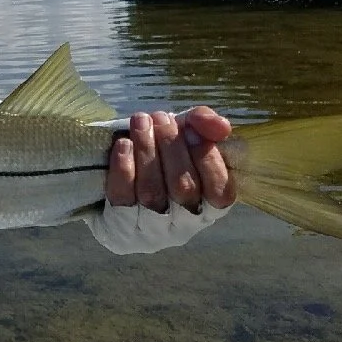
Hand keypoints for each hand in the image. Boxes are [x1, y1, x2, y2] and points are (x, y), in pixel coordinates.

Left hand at [105, 106, 235, 213]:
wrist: (120, 174)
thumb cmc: (164, 153)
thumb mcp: (186, 134)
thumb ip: (206, 125)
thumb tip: (222, 125)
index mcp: (210, 204)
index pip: (220, 190)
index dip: (207, 158)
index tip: (191, 129)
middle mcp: (185, 220)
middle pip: (183, 187)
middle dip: (171, 146)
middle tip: (160, 117)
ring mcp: (151, 224)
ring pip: (151, 191)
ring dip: (146, 150)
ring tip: (141, 122)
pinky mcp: (121, 220)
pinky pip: (122, 194)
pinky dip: (123, 165)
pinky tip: (124, 143)